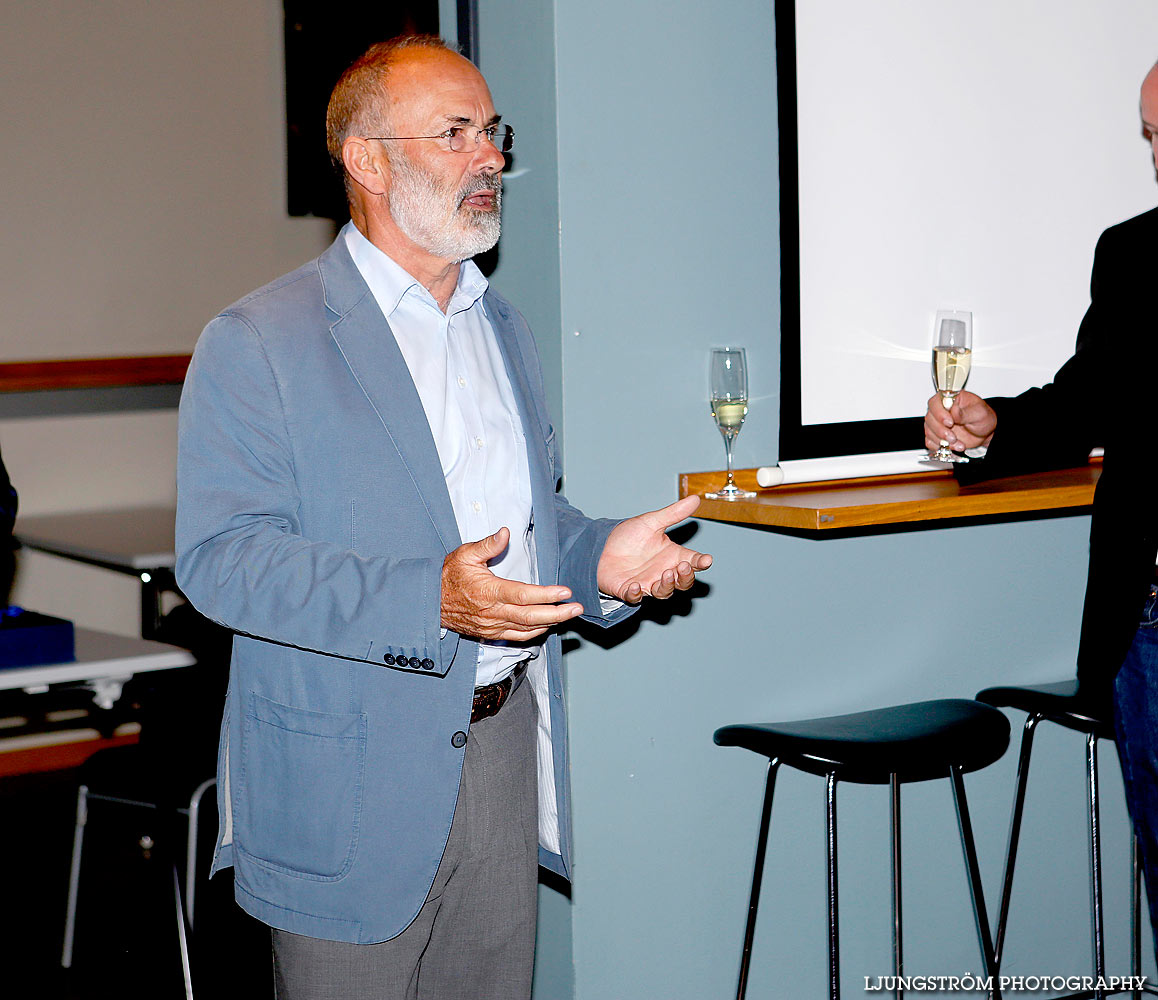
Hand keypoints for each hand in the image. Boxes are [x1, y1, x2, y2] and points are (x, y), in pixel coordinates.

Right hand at [442, 528, 582, 640]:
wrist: (430, 602)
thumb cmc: (449, 577)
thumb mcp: (465, 554)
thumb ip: (487, 545)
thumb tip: (505, 533)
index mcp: (489, 591)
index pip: (524, 595)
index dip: (547, 595)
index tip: (565, 592)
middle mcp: (492, 613)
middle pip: (531, 617)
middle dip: (558, 613)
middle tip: (577, 608)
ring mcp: (492, 626)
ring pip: (527, 630)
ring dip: (550, 623)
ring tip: (568, 616)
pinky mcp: (490, 634)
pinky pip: (517, 637)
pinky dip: (535, 633)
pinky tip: (547, 625)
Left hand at [597, 495, 712, 603]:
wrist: (602, 544)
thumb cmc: (629, 537)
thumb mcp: (651, 522)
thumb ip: (673, 514)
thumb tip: (695, 499)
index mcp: (672, 556)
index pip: (693, 561)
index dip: (701, 562)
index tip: (707, 559)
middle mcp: (662, 572)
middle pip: (683, 582)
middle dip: (686, 577)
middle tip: (683, 567)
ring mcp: (647, 583)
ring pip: (663, 592)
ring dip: (667, 585)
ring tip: (667, 574)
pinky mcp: (628, 590)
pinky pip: (634, 597)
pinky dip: (636, 594)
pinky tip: (636, 586)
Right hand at [924, 390, 996, 454]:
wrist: (985, 433)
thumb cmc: (982, 418)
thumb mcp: (979, 413)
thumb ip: (965, 412)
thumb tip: (954, 410)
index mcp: (951, 399)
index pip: (935, 402)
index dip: (939, 413)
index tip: (950, 422)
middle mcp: (942, 410)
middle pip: (930, 418)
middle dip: (941, 430)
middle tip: (953, 437)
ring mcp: (937, 423)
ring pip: (929, 431)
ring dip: (942, 440)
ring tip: (957, 443)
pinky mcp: (936, 435)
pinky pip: (930, 441)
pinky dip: (940, 446)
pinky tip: (951, 446)